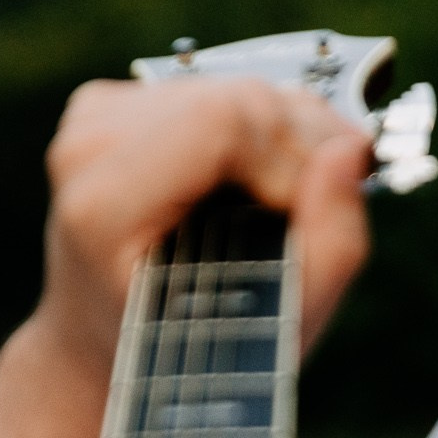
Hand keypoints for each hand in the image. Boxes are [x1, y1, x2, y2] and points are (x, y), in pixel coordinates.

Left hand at [32, 75, 375, 379]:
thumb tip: (349, 151)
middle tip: (318, 215)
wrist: (103, 339)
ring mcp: (97, 116)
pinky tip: (263, 187)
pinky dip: (262, 137)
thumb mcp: (277, 326)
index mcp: (104, 206)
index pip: (222, 123)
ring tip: (293, 209)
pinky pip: (220, 91)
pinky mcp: (118, 103)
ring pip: (239, 90)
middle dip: (303, 152)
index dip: (291, 160)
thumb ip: (329, 247)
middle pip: (240, 99)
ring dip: (289, 145)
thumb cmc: (191, 347)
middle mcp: (87, 146)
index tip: (307, 217)